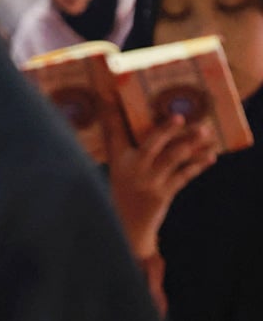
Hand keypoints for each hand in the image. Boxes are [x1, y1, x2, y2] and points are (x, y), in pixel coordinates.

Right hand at [103, 112, 217, 257]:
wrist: (128, 224)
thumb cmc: (125, 190)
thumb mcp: (118, 168)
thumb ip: (122, 145)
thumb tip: (129, 120)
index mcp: (118, 161)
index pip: (114, 134)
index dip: (114, 116)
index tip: (112, 96)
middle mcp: (132, 170)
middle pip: (151, 145)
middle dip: (166, 130)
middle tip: (179, 117)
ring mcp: (149, 182)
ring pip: (172, 158)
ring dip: (190, 144)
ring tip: (205, 132)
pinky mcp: (163, 194)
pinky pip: (183, 176)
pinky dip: (197, 165)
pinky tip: (209, 156)